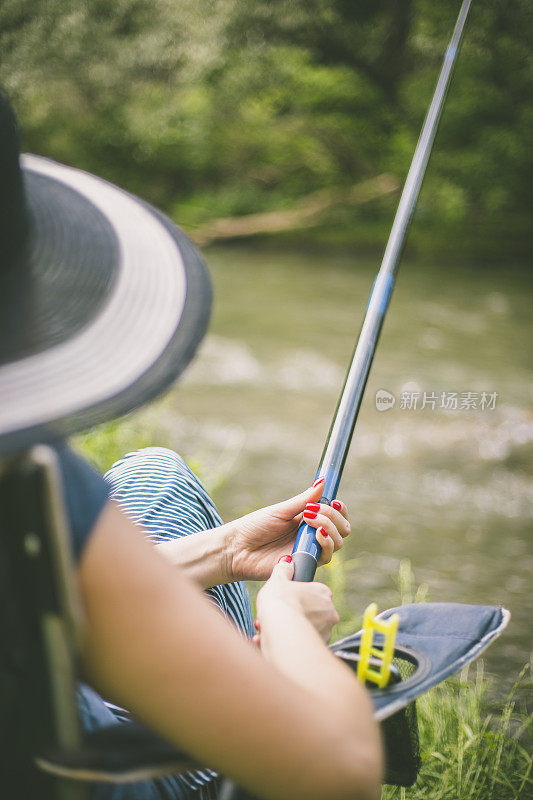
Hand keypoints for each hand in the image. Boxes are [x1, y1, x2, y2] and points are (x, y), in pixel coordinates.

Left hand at [227, 479, 350, 581]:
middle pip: (342, 529)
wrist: (237, 548)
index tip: (335, 502)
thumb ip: (304, 499)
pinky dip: (326, 543)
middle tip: (312, 511)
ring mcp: (310, 551)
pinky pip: (326, 557)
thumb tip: (323, 481)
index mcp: (308, 520)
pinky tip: (316, 534)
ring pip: (337, 543)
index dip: (340, 510)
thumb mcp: (281, 510)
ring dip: (328, 527)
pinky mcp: (305, 564)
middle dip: (334, 517)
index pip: (336, 516)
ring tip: (308, 519)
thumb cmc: (255, 527)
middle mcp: (312, 536)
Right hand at [255, 556, 339, 643]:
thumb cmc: (279, 601)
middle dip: (296, 614)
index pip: (315, 592)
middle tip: (279, 616)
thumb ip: (283, 569)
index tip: (288, 601)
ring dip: (294, 628)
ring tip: (274, 629)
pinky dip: (295, 641)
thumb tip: (286, 562)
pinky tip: (278, 638)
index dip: (299, 597)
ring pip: (309, 627)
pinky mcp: (322, 644)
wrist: (280, 628)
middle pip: (312, 611)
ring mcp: (328, 629)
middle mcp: (330, 610)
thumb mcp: (277, 580)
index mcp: (323, 592)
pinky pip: (306, 641)